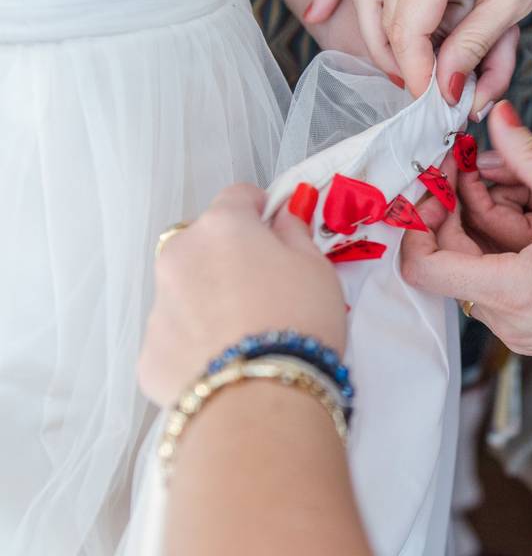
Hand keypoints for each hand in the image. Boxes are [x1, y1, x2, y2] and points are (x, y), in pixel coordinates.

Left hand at [139, 184, 346, 406]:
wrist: (261, 400)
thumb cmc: (299, 320)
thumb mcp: (318, 269)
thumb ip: (295, 233)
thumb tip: (281, 218)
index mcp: (222, 226)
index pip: (238, 196)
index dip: (260, 211)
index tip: (276, 232)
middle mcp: (179, 256)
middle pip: (203, 244)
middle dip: (227, 258)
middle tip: (263, 291)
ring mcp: (157, 306)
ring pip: (185, 291)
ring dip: (208, 301)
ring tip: (243, 337)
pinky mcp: (148, 354)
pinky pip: (175, 338)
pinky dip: (195, 345)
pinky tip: (225, 367)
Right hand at [304, 0, 531, 112]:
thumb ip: (475, 46)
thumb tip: (443, 89)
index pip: (408, 28)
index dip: (417, 72)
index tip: (432, 101)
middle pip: (383, 14)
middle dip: (401, 60)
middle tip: (424, 90)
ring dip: (377, 35)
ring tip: (398, 69)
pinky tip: (317, 12)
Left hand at [401, 101, 531, 377]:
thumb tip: (503, 121)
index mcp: (510, 292)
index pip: (422, 265)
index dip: (417, 221)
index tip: (435, 187)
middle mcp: (504, 320)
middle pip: (444, 261)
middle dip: (450, 212)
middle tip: (467, 172)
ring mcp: (516, 330)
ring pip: (469, 273)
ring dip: (475, 230)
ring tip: (503, 191)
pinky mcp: (530, 331)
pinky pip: (494, 287)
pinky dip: (495, 252)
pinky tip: (524, 225)